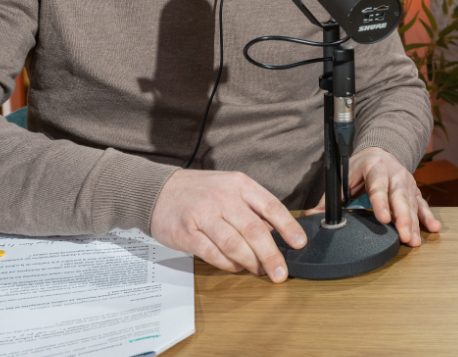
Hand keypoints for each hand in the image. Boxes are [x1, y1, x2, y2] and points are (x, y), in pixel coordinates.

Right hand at [151, 169, 305, 282]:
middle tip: (281, 272)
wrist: (158, 191)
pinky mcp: (187, 233)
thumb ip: (253, 208)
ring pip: (234, 244)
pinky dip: (228, 264)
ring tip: (260, 271)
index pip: (271, 206)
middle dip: (271, 254)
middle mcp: (224, 198)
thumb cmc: (201, 192)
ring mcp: (204, 215)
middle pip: (254, 230)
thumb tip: (277, 232)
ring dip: (251, 262)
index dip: (288, 227)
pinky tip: (237, 267)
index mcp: (240, 185)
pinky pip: (212, 253)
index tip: (299, 243)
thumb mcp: (231, 188)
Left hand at [309, 147, 441, 245]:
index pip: (378, 187)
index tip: (384, 219)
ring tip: (414, 241)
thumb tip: (312, 216)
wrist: (379, 153)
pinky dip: (427, 217)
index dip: (381, 203)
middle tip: (404, 236)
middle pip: (400, 197)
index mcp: (376, 167)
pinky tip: (433, 228)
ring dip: (414, 223)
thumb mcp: (343, 177)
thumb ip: (331, 197)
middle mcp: (395, 174)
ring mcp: (407, 182)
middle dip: (403, 218)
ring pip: (412, 204)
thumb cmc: (359, 167)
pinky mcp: (414, 191)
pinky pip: (422, 204)